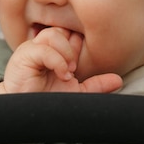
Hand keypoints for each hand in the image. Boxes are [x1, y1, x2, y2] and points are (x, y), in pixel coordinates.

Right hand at [0, 27, 121, 93]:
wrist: (26, 114)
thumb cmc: (47, 101)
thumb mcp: (77, 93)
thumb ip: (96, 85)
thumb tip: (118, 80)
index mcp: (57, 50)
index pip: (73, 33)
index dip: (81, 43)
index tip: (84, 61)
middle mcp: (45, 45)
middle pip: (64, 28)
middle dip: (74, 46)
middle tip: (77, 67)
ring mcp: (33, 48)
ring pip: (54, 34)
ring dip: (66, 53)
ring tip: (69, 72)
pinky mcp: (24, 55)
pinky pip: (43, 48)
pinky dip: (57, 61)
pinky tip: (62, 74)